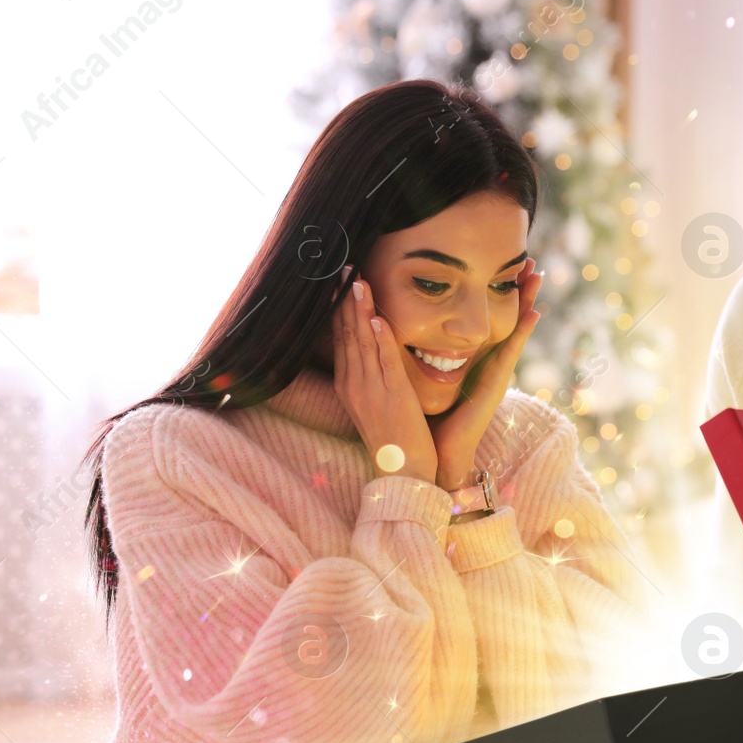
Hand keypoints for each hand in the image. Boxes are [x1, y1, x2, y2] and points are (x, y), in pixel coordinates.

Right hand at [332, 274, 436, 482]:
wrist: (403, 474)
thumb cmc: (395, 440)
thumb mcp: (375, 403)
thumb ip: (372, 375)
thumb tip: (374, 346)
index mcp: (348, 384)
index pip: (340, 337)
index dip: (339, 307)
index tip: (340, 280)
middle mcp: (354, 384)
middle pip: (346, 334)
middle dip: (345, 300)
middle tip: (345, 268)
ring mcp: (371, 391)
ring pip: (362, 343)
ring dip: (360, 310)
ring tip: (358, 282)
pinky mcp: (393, 398)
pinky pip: (384, 364)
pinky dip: (381, 340)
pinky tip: (379, 319)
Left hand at [428, 260, 540, 491]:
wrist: (438, 453)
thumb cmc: (429, 419)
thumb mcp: (424, 377)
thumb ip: (420, 355)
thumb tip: (402, 329)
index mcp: (471, 359)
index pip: (486, 316)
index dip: (495, 291)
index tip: (502, 263)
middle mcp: (487, 362)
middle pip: (506, 316)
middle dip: (518, 288)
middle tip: (531, 259)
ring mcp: (495, 373)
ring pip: (514, 328)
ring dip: (527, 300)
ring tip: (536, 275)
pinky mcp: (495, 384)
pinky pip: (511, 352)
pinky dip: (523, 332)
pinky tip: (533, 312)